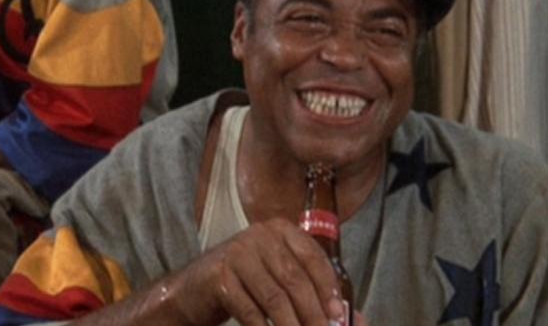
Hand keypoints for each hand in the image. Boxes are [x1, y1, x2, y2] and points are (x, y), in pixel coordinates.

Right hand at [169, 217, 349, 325]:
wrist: (193, 290)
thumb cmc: (245, 285)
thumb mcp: (279, 280)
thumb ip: (313, 293)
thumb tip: (354, 318)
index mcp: (279, 230)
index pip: (313, 257)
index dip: (329, 290)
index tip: (339, 317)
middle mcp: (258, 235)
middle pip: (295, 280)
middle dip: (314, 315)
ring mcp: (237, 253)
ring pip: (275, 298)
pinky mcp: (219, 277)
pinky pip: (250, 310)